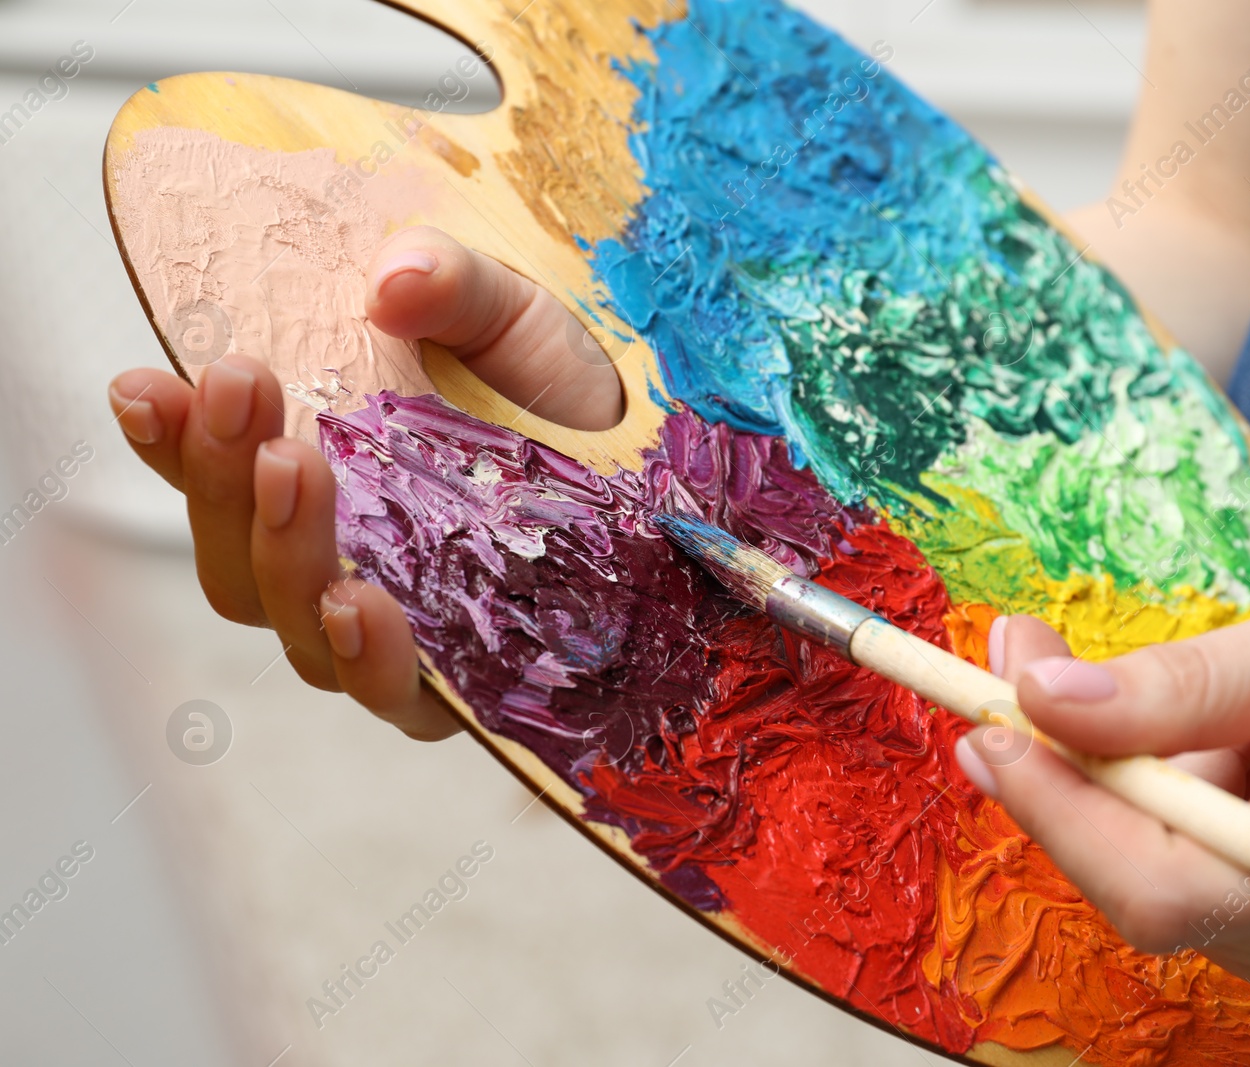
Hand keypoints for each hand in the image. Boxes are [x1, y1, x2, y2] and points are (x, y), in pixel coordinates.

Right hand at [107, 226, 619, 738]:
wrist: (678, 482)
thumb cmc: (576, 402)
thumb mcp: (520, 318)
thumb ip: (457, 288)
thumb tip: (396, 278)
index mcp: (330, 469)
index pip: (215, 470)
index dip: (167, 438)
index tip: (145, 385)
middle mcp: (342, 558)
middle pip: (232, 555)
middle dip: (220, 470)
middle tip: (243, 387)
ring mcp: (396, 629)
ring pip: (289, 623)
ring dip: (280, 550)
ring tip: (297, 467)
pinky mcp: (462, 687)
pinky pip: (394, 694)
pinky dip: (366, 655)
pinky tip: (358, 604)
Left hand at [954, 544, 1249, 1015]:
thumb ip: (1184, 684)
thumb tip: (1039, 702)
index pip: (1174, 885)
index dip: (1061, 813)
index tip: (988, 726)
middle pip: (1153, 892)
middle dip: (1069, 778)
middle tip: (1022, 664)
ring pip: (1167, 890)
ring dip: (1126, 791)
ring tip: (1164, 694)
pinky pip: (1206, 892)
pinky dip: (1175, 817)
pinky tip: (1219, 750)